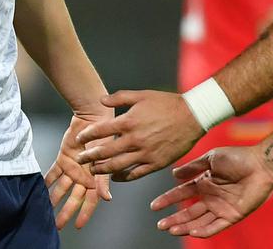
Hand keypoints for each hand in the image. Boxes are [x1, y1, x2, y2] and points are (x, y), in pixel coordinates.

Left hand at [44, 111, 112, 229]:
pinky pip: (53, 173)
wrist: (95, 117)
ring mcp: (73, 168)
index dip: (85, 213)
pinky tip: (40, 190)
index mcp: (96, 176)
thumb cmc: (106, 136)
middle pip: (74, 197)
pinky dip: (47, 182)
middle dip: (66, 211)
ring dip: (55, 199)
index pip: (90, 200)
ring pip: (62, 188)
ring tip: (46, 211)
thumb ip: (104, 180)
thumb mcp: (105, 159)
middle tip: (58, 225)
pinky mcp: (63, 159)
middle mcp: (84, 175)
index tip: (78, 225)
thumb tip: (107, 198)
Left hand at [75, 90, 202, 181]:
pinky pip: (134, 174)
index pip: (99, 131)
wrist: (193, 116)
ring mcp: (144, 153)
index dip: (86, 136)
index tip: (79, 139)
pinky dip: (121, 177)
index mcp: (129, 121)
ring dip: (101, 169)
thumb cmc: (168, 103)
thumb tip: (101, 100)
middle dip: (88, 156)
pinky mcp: (155, 163)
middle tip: (80, 158)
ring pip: (115, 166)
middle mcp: (134, 140)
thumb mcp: (143, 95)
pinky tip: (115, 177)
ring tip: (93, 170)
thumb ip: (120, 97)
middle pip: (103, 152)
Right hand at [151, 146, 272, 237]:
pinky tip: (191, 231)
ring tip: (170, 230)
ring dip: (184, 226)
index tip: (153, 206)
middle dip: (174, 219)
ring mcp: (221, 207)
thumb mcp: (212, 158)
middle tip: (160, 225)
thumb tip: (173, 175)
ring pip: (198, 221)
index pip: (182, 193)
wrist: (261, 164)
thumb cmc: (238, 157)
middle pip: (188, 212)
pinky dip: (203, 231)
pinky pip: (215, 226)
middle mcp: (211, 197)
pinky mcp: (232, 215)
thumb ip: (193, 167)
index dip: (168, 200)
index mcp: (205, 182)